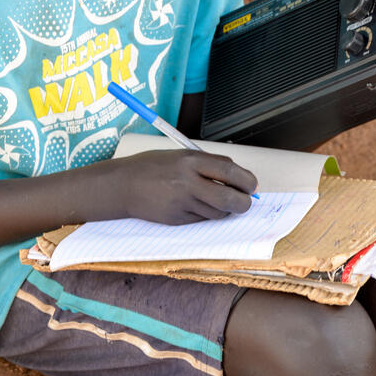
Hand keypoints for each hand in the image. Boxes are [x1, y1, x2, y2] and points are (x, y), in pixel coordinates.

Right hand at [108, 149, 256, 225]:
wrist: (123, 185)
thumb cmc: (152, 167)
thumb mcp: (181, 155)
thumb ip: (208, 164)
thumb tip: (236, 176)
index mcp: (190, 161)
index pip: (230, 172)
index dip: (247, 181)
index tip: (252, 185)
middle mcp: (187, 182)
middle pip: (229, 198)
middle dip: (244, 202)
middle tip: (246, 200)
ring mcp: (182, 203)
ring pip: (218, 212)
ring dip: (225, 209)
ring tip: (217, 200)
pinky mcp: (177, 219)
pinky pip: (203, 219)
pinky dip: (207, 213)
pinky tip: (197, 204)